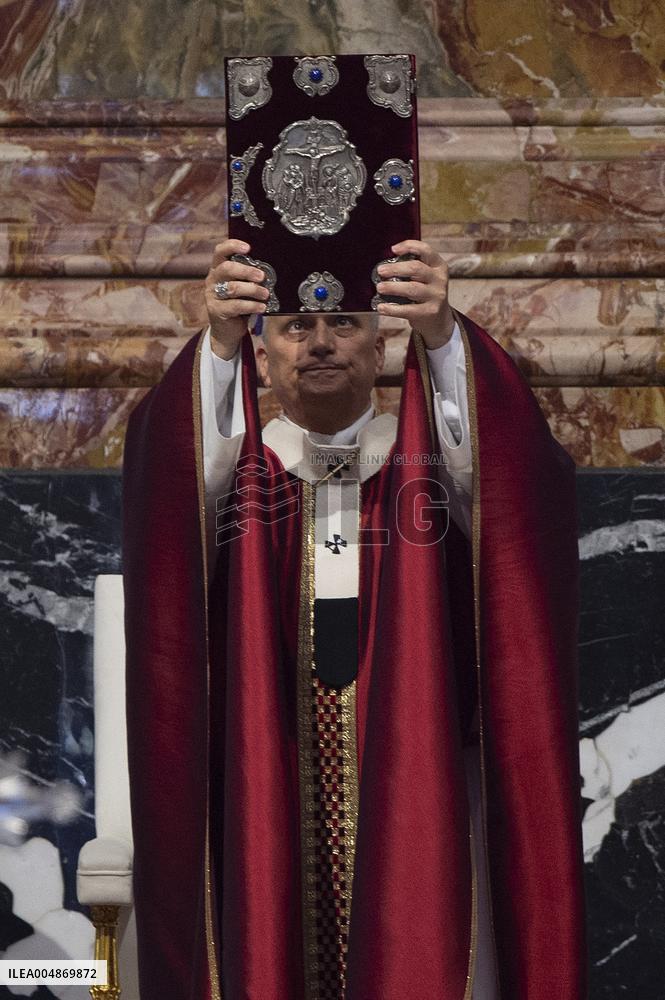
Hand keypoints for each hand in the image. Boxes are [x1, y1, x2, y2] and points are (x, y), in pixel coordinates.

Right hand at [204, 239, 268, 358]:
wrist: (227, 330)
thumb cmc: (237, 304)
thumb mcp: (243, 288)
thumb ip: (248, 278)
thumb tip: (267, 272)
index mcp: (218, 269)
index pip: (220, 252)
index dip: (232, 246)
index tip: (247, 247)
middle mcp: (213, 279)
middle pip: (227, 268)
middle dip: (247, 271)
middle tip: (261, 276)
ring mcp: (212, 295)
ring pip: (233, 288)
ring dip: (253, 290)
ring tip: (265, 294)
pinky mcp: (216, 310)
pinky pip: (235, 305)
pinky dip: (251, 305)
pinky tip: (261, 307)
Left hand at [374, 239, 454, 349]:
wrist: (439, 319)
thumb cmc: (426, 293)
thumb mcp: (426, 277)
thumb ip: (412, 269)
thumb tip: (385, 265)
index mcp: (438, 265)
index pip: (426, 250)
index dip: (409, 246)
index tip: (393, 249)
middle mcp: (439, 279)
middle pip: (416, 269)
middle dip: (396, 269)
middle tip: (381, 271)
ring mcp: (436, 296)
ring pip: (412, 289)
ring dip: (393, 287)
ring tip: (380, 288)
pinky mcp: (430, 312)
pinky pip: (409, 309)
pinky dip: (393, 309)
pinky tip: (382, 308)